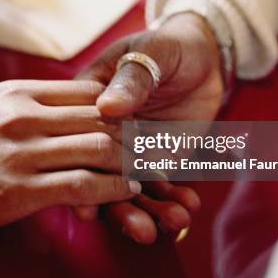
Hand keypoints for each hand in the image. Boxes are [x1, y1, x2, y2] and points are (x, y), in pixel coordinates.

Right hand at [0, 80, 139, 245]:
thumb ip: (26, 106)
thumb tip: (62, 109)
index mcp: (19, 92)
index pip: (89, 92)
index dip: (120, 109)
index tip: (136, 124)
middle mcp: (25, 114)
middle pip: (102, 117)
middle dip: (135, 135)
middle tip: (156, 149)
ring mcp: (24, 151)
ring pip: (100, 148)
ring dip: (133, 162)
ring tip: (149, 171)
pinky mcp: (21, 189)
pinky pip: (85, 184)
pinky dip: (115, 188)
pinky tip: (128, 193)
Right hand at [75, 13, 223, 243]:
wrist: (200, 56)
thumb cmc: (164, 47)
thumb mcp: (147, 53)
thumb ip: (129, 79)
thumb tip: (106, 107)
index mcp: (88, 106)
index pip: (76, 144)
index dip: (79, 176)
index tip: (86, 205)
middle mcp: (103, 135)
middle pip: (99, 177)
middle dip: (119, 209)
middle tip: (141, 230)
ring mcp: (129, 151)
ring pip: (128, 190)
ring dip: (149, 211)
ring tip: (175, 221)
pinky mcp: (156, 160)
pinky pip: (159, 187)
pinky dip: (172, 201)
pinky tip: (187, 208)